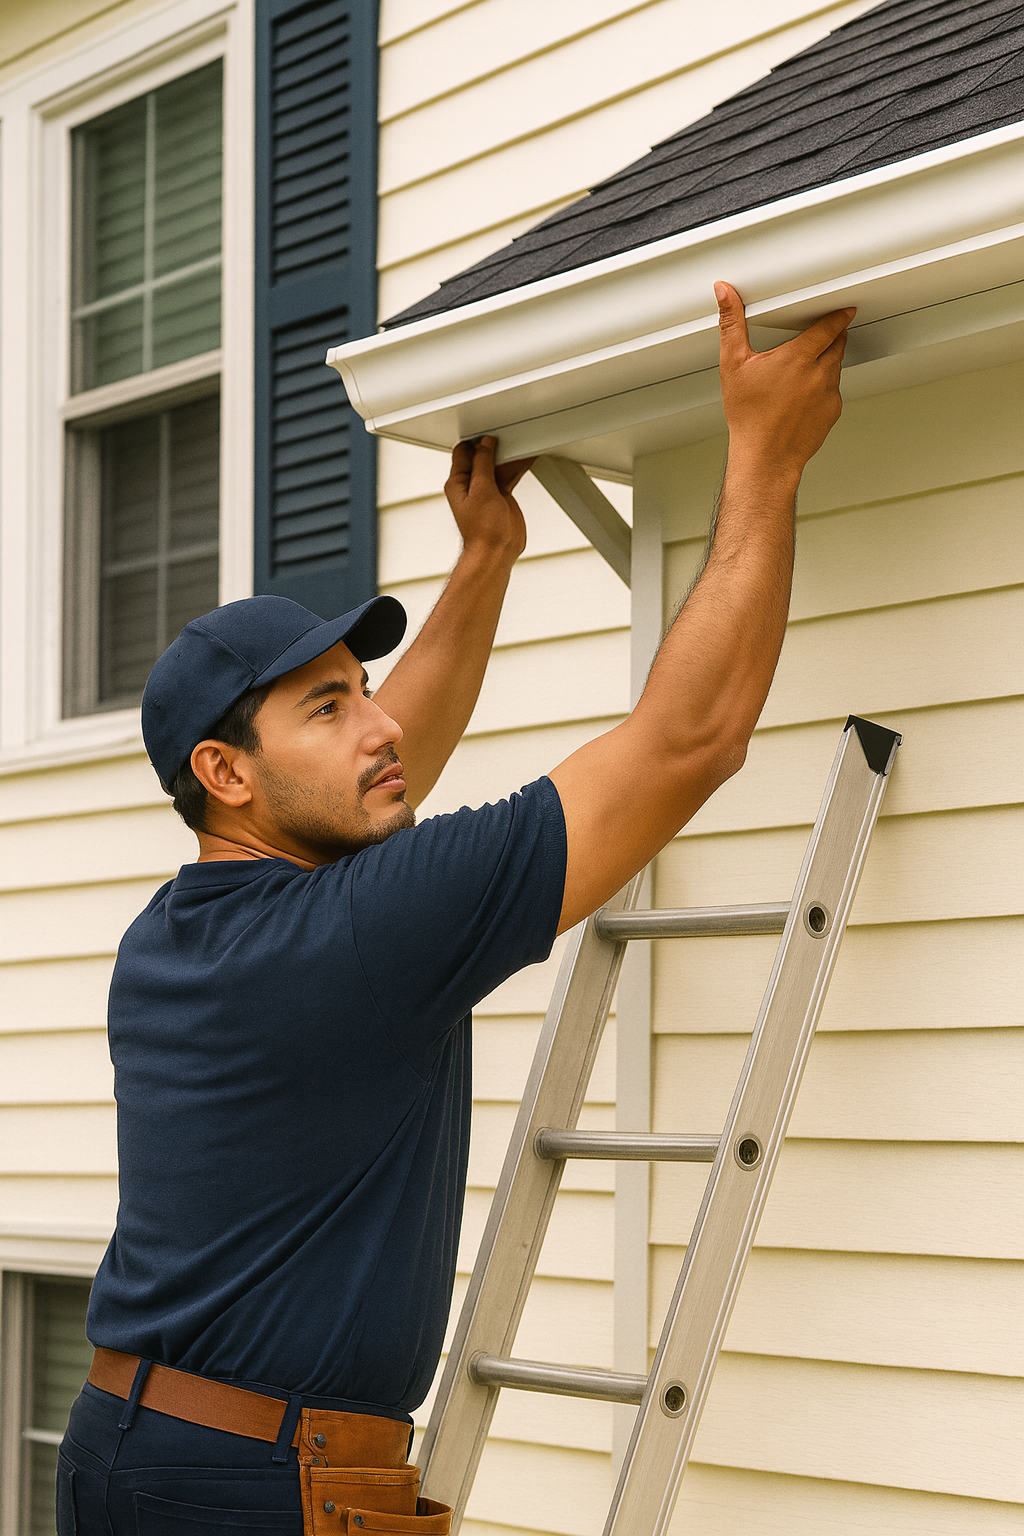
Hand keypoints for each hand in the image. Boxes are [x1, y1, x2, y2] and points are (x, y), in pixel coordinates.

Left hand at [444, 436, 532, 562]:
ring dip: (508, 456)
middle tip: (509, 436)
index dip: (476, 440)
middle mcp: (471, 485)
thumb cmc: (483, 530)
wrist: (496, 551)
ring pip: (498, 465)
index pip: (464, 451)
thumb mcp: (481, 490)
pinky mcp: (501, 497)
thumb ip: (483, 464)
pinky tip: (525, 459)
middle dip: (495, 446)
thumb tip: (485, 444)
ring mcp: (487, 491)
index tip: (491, 432)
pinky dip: (516, 467)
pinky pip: (509, 476)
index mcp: (458, 482)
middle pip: (482, 456)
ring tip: (520, 444)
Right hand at [715, 281, 853, 474]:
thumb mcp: (733, 364)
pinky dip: (824, 389)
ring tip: (807, 368)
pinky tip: (805, 397)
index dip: (838, 315)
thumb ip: (732, 324)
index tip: (845, 310)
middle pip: (838, 344)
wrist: (764, 457)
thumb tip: (725, 294)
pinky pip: (833, 393)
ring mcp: (829, 394)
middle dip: (833, 337)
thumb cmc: (749, 417)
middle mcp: (819, 373)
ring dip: (827, 363)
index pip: (830, 326)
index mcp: (798, 357)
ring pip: (836, 368)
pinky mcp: (832, 413)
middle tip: (823, 336)